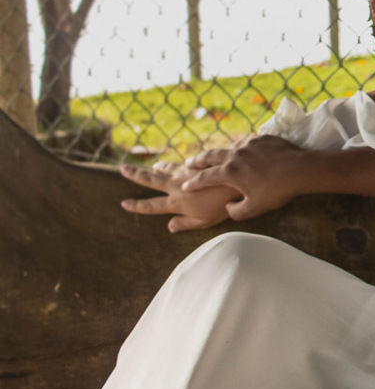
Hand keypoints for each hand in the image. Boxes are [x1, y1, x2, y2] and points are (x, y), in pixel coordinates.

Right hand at [120, 160, 239, 232]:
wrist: (239, 182)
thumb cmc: (225, 206)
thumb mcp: (205, 222)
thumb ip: (185, 223)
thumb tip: (170, 227)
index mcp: (177, 202)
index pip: (152, 205)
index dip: (137, 206)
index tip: (124, 203)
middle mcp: (177, 185)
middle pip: (151, 180)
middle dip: (135, 175)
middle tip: (122, 169)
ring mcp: (187, 171)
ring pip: (168, 167)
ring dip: (160, 167)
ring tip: (155, 166)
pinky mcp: (199, 161)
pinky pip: (186, 162)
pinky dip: (182, 163)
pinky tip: (187, 162)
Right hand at [181, 135, 306, 220]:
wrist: (301, 169)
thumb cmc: (277, 191)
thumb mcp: (254, 209)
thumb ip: (236, 212)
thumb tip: (228, 207)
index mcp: (229, 172)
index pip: (204, 178)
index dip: (192, 184)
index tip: (184, 187)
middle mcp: (235, 155)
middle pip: (210, 157)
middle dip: (198, 162)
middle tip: (189, 164)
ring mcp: (249, 144)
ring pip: (228, 146)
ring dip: (219, 152)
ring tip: (215, 155)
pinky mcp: (262, 138)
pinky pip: (246, 141)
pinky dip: (239, 146)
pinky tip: (241, 148)